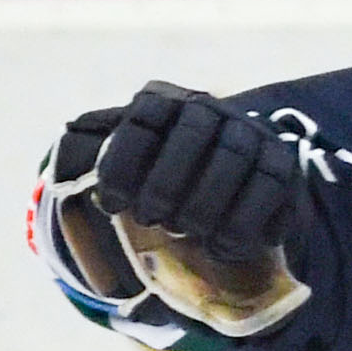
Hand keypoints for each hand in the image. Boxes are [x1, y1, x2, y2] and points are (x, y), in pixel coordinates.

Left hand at [47, 84, 307, 338]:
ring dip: (207, 199)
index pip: (143, 116)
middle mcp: (209, 108)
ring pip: (235, 152)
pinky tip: (222, 246)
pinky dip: (245, 220)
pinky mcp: (282, 165)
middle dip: (168, 178)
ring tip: (188, 233)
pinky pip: (270, 184)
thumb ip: (95, 148)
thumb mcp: (126, 165)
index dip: (124, 159)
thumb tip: (69, 133)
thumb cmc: (160, 183)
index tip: (111, 203)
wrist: (227, 192)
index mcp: (162, 103)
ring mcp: (249, 132)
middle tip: (151, 219)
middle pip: (195, 125)